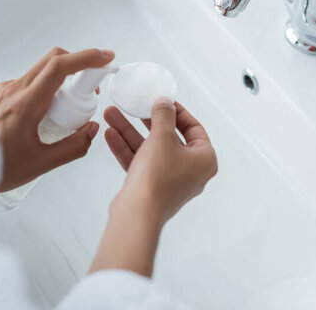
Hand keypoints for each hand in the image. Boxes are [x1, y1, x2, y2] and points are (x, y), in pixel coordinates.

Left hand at [0, 47, 113, 191]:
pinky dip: (45, 90)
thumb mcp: (40, 164)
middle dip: (79, 66)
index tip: (106, 58)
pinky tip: (44, 116)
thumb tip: (92, 129)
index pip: (59, 68)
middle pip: (52, 60)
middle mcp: (13, 90)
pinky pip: (29, 82)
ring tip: (65, 112)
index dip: (87, 58)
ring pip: (41, 72)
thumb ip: (73, 147)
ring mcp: (4, 89)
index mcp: (25, 105)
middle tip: (91, 88)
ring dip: (61, 82)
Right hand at [89, 98, 216, 275]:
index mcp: (204, 159)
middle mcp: (191, 171)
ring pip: (150, 149)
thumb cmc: (157, 177)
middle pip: (168, 137)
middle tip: (135, 106)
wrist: (137, 214)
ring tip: (111, 115)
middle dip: (145, 120)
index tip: (162, 100)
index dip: (177, 111)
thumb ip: (164, 115)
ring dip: (130, 132)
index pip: (193, 127)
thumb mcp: (162, 136)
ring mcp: (171, 180)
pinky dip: (126, 149)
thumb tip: (165, 102)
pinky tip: (110, 134)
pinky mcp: (152, 188)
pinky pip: (140, 163)